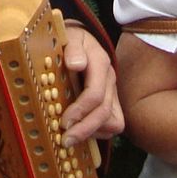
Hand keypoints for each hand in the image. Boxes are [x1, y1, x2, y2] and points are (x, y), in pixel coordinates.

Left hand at [59, 26, 124, 144]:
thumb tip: (75, 64)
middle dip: (84, 129)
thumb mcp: (70, 37)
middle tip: (65, 140)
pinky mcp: (112, 103)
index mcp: (100, 63)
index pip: (95, 94)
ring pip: (113, 122)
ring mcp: (112, 93)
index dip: (80, 111)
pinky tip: (81, 131)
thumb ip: (73, 48)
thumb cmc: (71, 40)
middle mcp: (110, 80)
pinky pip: (112, 125)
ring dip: (92, 132)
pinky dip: (98, 132)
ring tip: (72, 138)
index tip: (63, 122)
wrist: (80, 40)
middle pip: (104, 112)